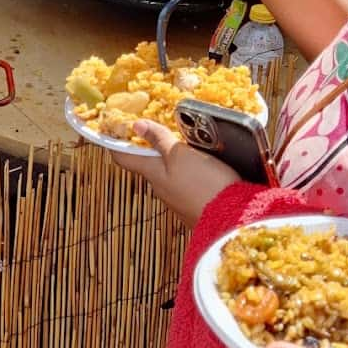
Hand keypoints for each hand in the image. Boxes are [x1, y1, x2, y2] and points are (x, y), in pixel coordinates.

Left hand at [113, 120, 240, 227]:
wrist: (232, 221)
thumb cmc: (204, 185)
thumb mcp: (180, 154)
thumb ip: (160, 139)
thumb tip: (137, 126)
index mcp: (152, 174)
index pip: (123, 157)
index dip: (116, 142)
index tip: (117, 128)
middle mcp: (160, 189)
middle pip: (148, 165)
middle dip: (151, 147)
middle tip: (160, 128)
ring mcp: (177, 200)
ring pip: (169, 174)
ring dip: (174, 160)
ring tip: (189, 144)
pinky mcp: (195, 206)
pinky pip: (187, 185)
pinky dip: (190, 173)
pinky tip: (205, 166)